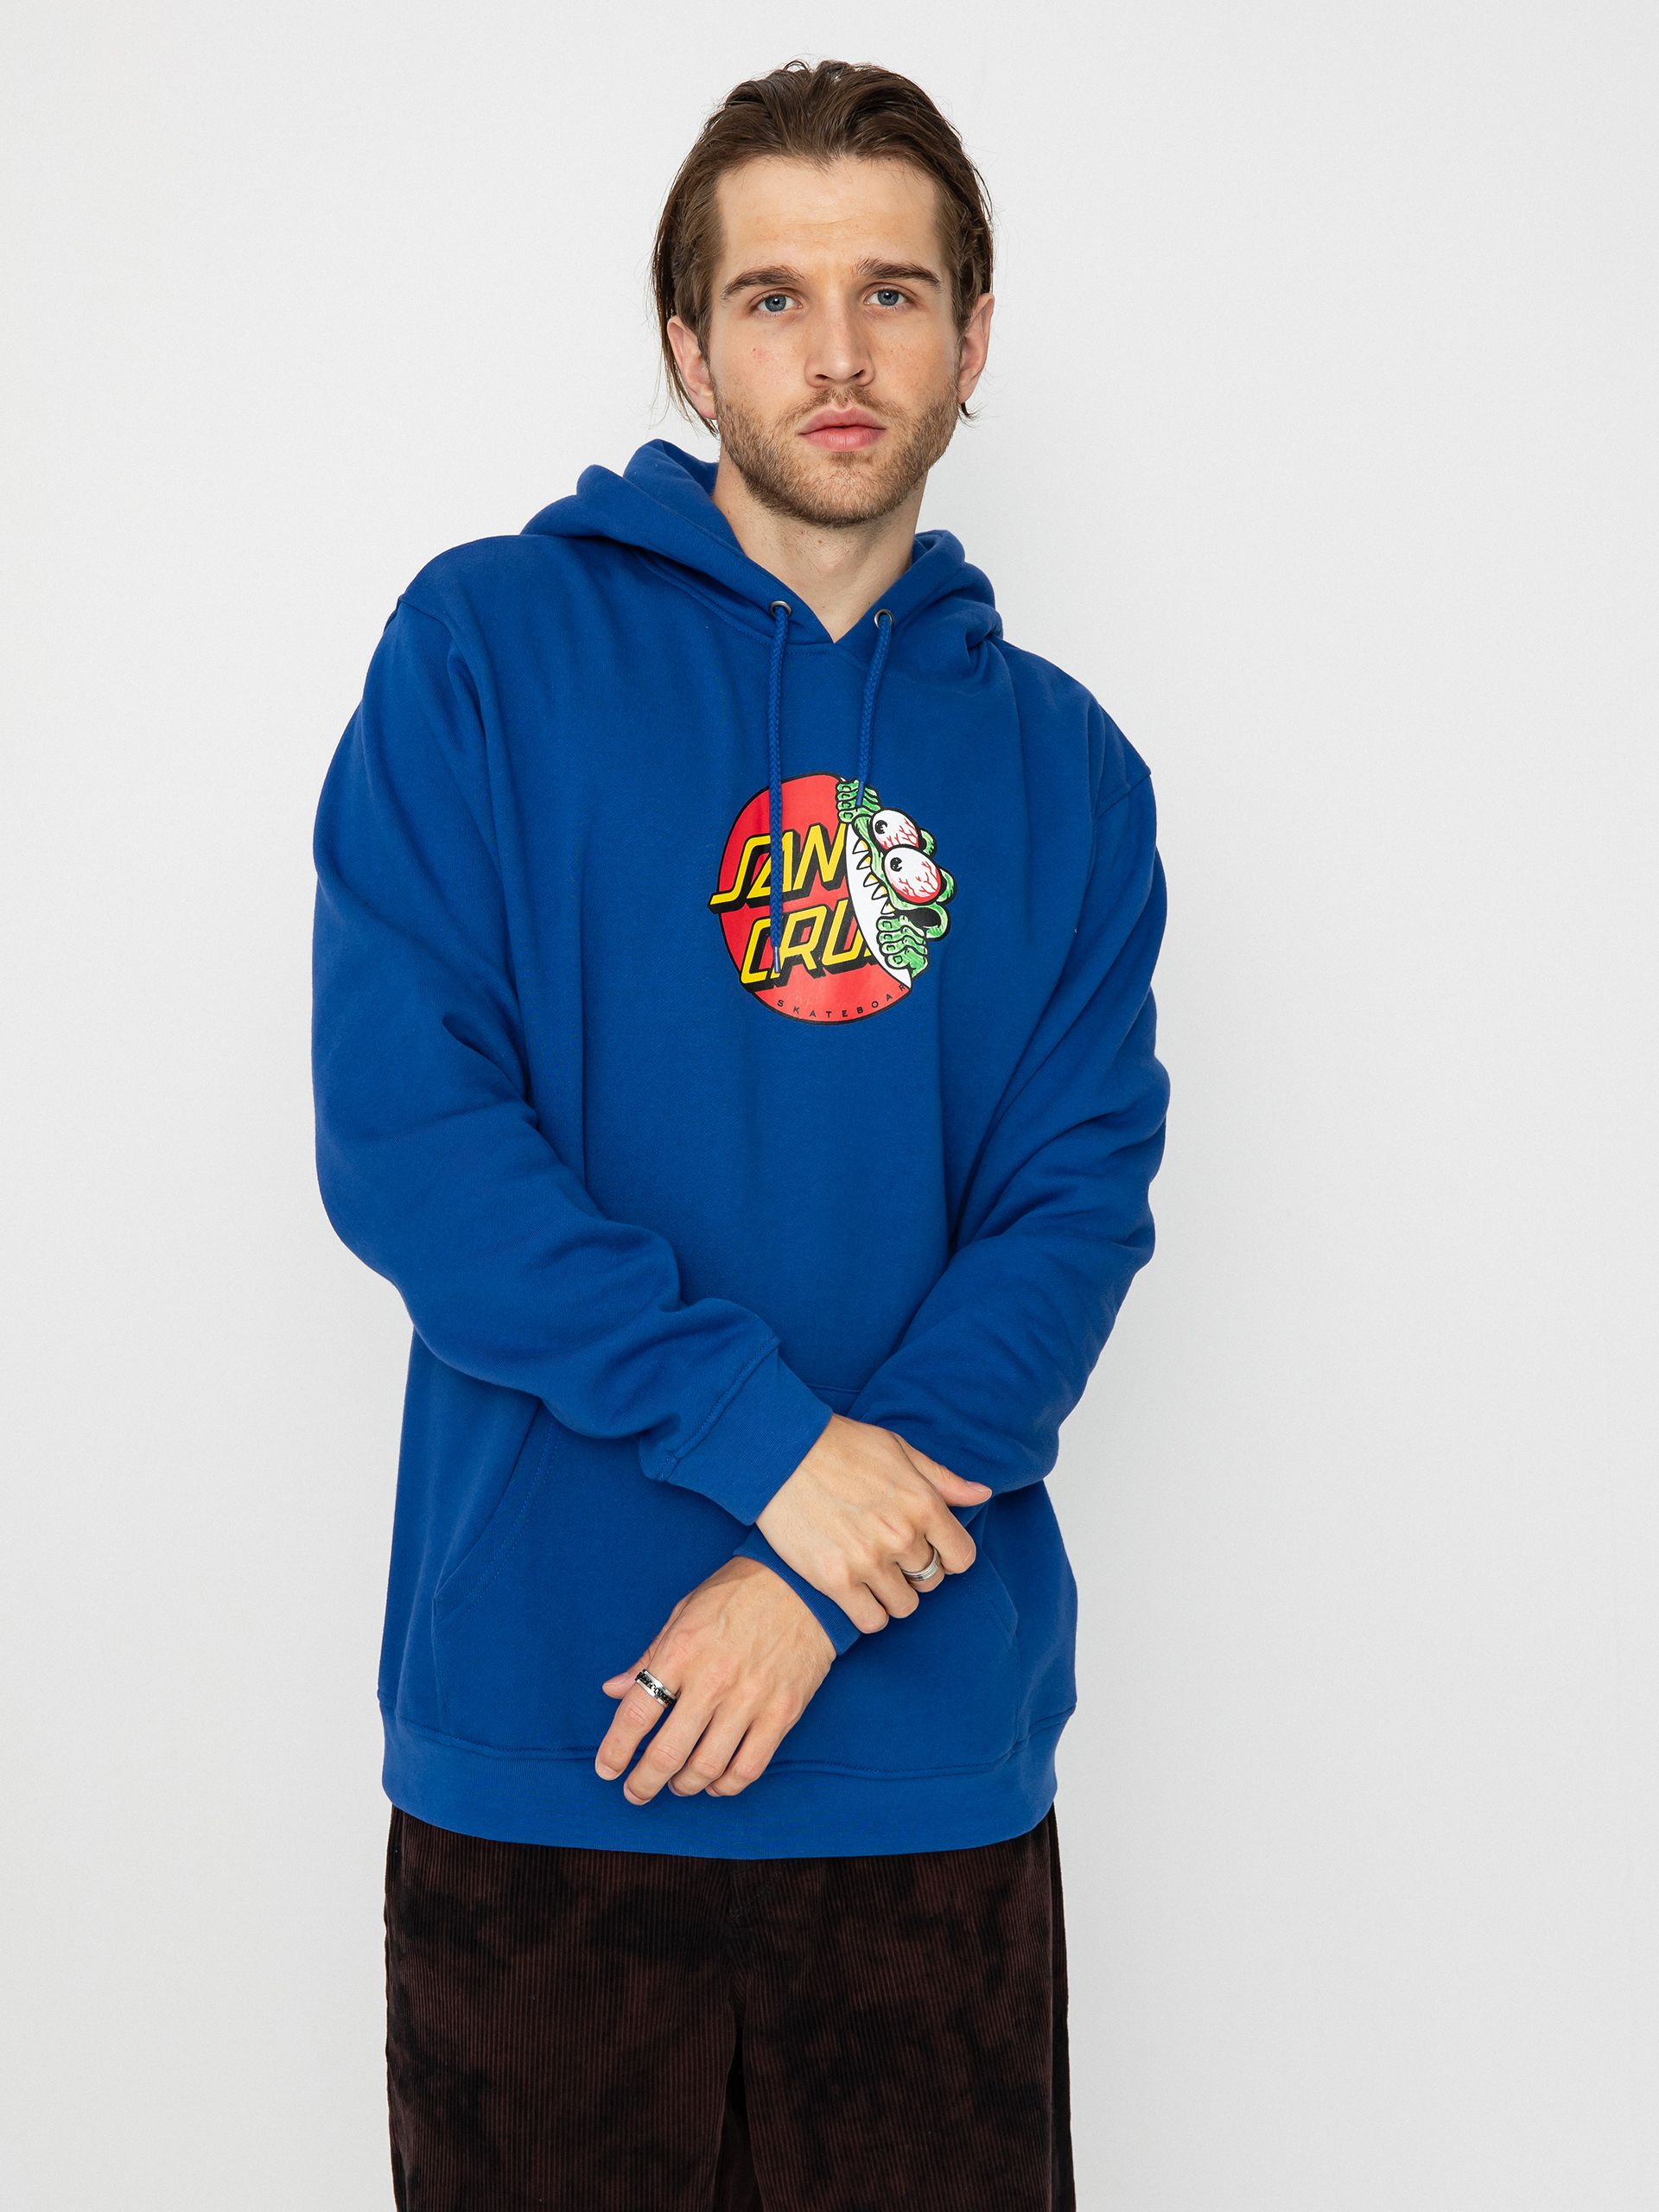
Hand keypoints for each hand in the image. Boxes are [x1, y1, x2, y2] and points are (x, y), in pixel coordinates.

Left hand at [595, 1558, 833, 1804]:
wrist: (805, 1581)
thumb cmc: (739, 1591)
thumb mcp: (685, 1611)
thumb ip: (650, 1656)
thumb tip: (615, 1689)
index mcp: (682, 1651)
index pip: (637, 1714)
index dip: (615, 1749)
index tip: (607, 1768)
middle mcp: (713, 1681)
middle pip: (668, 1752)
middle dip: (644, 1782)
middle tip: (635, 1791)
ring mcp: (750, 1699)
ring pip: (708, 1767)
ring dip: (684, 1785)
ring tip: (676, 1785)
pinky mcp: (782, 1712)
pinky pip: (749, 1766)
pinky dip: (727, 1785)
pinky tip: (716, 1783)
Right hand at [756, 1413, 991, 1634]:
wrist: (781, 1453)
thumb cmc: (841, 1445)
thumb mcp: (899, 1450)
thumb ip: (942, 1478)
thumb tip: (982, 1494)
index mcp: (923, 1503)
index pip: (962, 1557)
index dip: (949, 1556)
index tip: (930, 1550)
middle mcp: (901, 1536)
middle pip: (932, 1582)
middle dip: (916, 1571)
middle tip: (890, 1554)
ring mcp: (868, 1561)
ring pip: (904, 1606)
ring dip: (892, 1594)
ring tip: (871, 1572)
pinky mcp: (835, 1580)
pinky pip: (871, 1621)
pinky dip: (868, 1612)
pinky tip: (855, 1591)